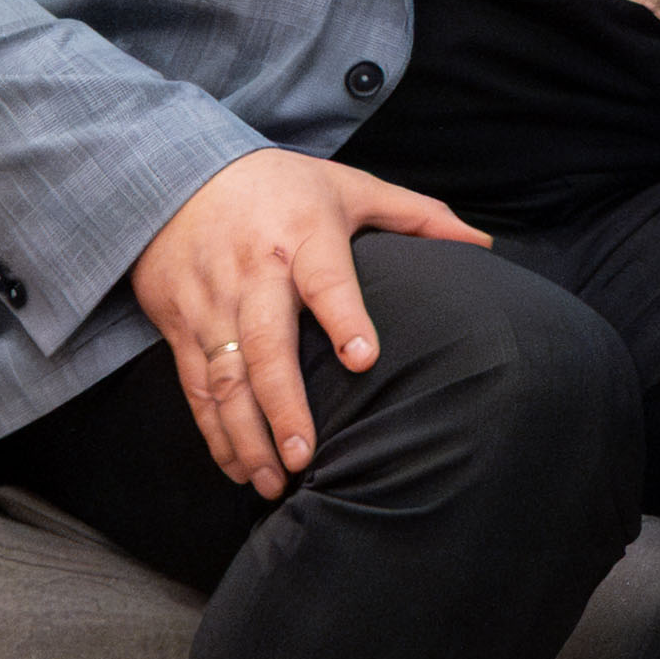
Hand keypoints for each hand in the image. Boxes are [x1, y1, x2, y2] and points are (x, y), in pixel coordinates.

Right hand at [128, 148, 492, 495]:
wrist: (176, 178)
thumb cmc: (281, 186)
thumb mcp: (350, 186)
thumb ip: (417, 216)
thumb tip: (483, 245)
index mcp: (302, 235)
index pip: (325, 279)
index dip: (344, 317)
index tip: (364, 360)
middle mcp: (253, 274)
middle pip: (265, 344)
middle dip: (283, 404)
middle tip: (306, 455)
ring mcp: (211, 303)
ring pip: (225, 377)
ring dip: (246, 433)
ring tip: (274, 480)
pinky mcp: (181, 325)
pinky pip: (196, 386)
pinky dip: (214, 431)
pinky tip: (239, 466)